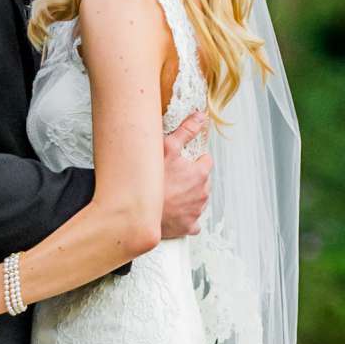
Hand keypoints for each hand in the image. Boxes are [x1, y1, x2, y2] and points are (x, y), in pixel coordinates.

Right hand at [160, 112, 211, 239]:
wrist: (138, 212)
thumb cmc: (151, 180)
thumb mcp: (167, 148)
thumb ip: (186, 131)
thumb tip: (201, 117)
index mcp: (200, 173)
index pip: (206, 161)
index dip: (193, 160)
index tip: (180, 163)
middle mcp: (202, 193)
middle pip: (203, 181)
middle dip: (191, 179)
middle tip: (172, 178)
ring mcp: (196, 211)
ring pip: (198, 200)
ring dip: (188, 196)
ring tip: (170, 193)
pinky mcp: (189, 226)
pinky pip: (193, 222)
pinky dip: (186, 217)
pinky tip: (174, 212)